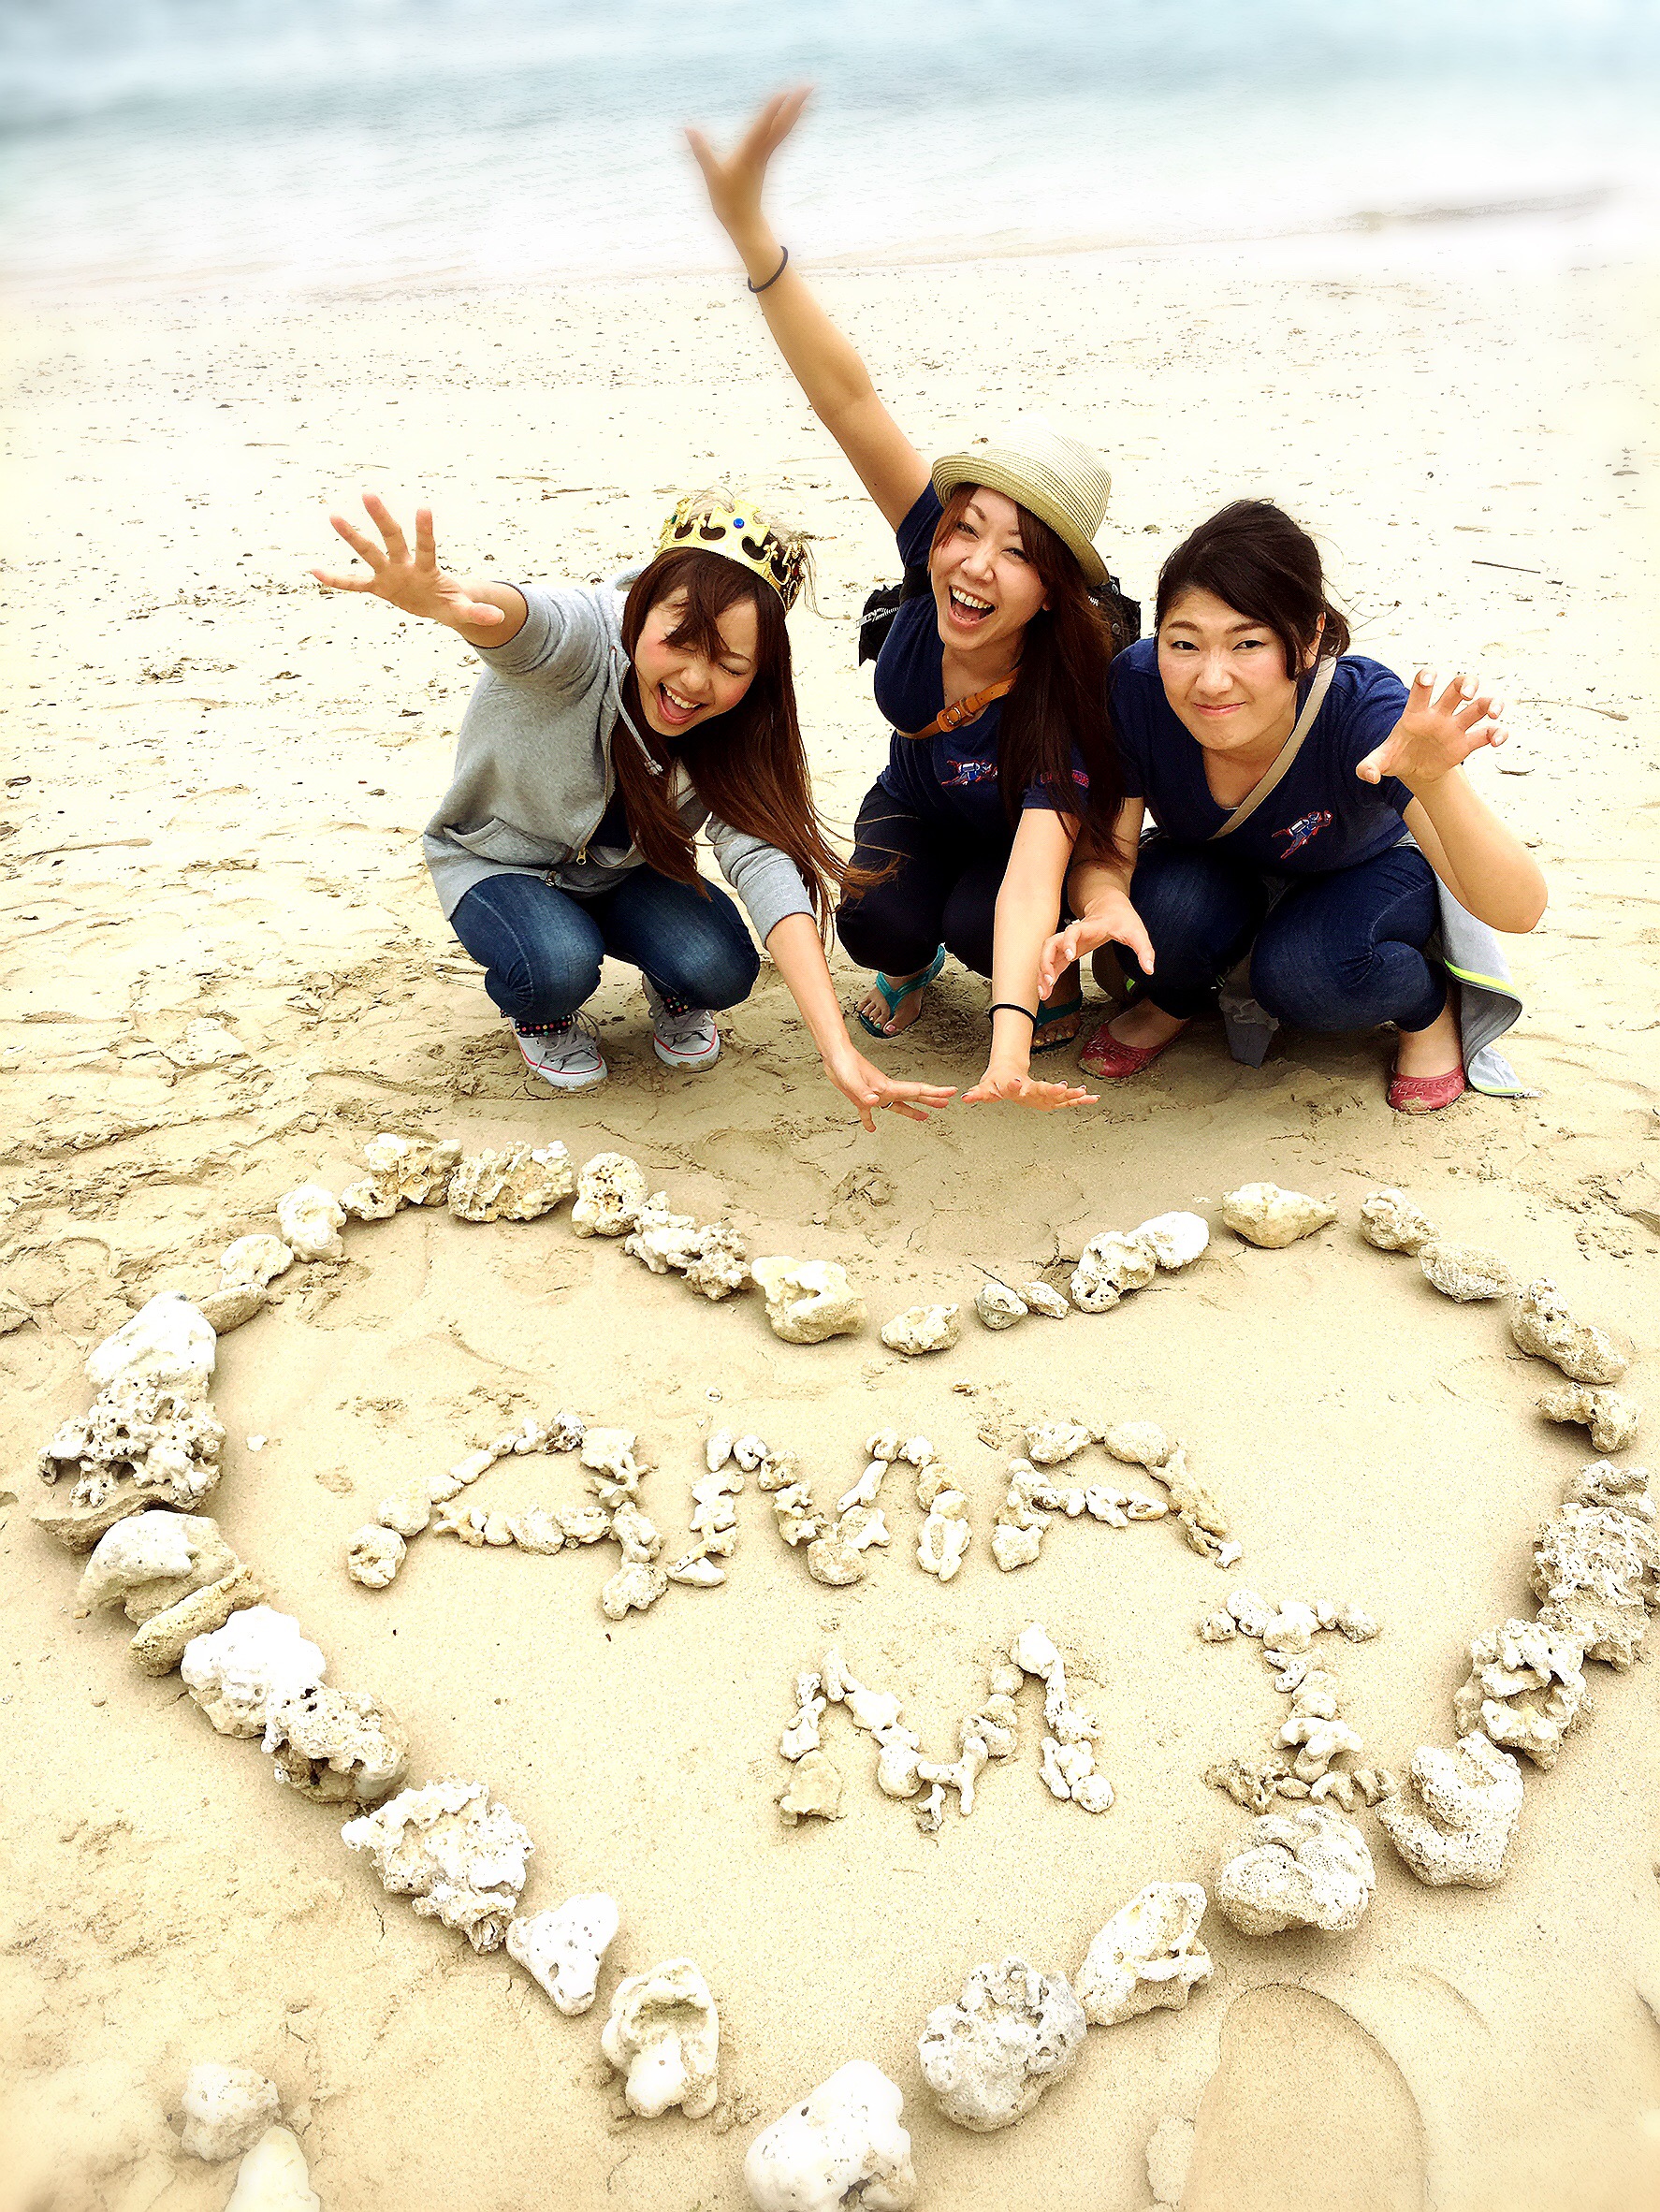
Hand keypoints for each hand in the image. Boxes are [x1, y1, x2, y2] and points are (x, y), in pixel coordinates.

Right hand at [310, 495, 503, 629]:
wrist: (437, 604)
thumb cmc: (451, 603)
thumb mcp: (463, 610)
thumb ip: (477, 613)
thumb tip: (497, 619)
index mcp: (427, 569)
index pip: (426, 547)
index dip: (425, 530)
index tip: (423, 508)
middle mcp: (405, 564)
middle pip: (392, 538)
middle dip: (381, 518)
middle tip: (367, 494)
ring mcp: (389, 573)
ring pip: (368, 552)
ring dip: (352, 537)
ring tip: (333, 516)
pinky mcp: (378, 587)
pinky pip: (354, 585)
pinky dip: (336, 582)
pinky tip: (314, 572)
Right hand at [685, 87, 809, 241]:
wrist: (744, 224)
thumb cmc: (727, 203)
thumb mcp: (711, 177)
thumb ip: (701, 152)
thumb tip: (688, 129)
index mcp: (749, 154)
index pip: (764, 127)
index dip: (773, 110)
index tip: (785, 92)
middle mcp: (761, 153)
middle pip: (781, 125)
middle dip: (794, 104)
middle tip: (808, 85)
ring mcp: (765, 157)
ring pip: (783, 130)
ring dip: (794, 111)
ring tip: (806, 95)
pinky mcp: (764, 161)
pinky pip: (780, 138)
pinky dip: (787, 124)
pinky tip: (794, 116)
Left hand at [824, 1046, 956, 1131]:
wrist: (833, 1056)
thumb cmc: (843, 1065)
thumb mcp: (852, 1081)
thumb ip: (863, 1092)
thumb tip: (874, 1102)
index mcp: (888, 1087)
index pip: (917, 1090)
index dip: (936, 1092)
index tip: (951, 1092)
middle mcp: (885, 1090)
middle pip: (913, 1096)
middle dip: (931, 1100)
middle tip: (946, 1104)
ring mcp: (875, 1093)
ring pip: (898, 1105)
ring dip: (912, 1111)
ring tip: (924, 1118)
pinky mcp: (861, 1097)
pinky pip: (870, 1112)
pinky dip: (871, 1121)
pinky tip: (872, 1128)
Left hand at [962, 1062, 1098, 1111]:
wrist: (1009, 1070)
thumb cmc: (996, 1081)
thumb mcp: (985, 1087)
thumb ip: (977, 1094)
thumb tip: (964, 1098)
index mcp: (1015, 1085)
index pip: (1014, 1085)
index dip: (1014, 1085)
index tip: (1017, 1083)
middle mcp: (1031, 1088)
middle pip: (1042, 1088)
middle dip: (1052, 1090)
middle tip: (1062, 1088)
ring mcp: (1043, 1092)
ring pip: (1058, 1094)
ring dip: (1071, 1094)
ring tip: (1084, 1093)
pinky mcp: (1051, 1098)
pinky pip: (1066, 1101)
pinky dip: (1079, 1099)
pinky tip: (1093, 1098)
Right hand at [1038, 892, 1153, 994]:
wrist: (1109, 904)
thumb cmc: (1121, 917)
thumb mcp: (1137, 931)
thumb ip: (1144, 950)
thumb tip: (1150, 969)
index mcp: (1088, 927)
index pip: (1073, 932)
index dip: (1069, 942)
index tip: (1071, 957)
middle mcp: (1073, 934)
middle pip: (1050, 944)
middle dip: (1046, 962)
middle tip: (1049, 981)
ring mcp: (1068, 942)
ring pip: (1047, 955)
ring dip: (1042, 972)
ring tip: (1044, 993)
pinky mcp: (1067, 951)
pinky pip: (1052, 963)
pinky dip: (1047, 976)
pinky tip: (1047, 992)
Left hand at [1357, 670, 1509, 790]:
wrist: (1415, 771)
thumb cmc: (1397, 757)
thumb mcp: (1382, 761)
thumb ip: (1370, 766)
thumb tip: (1367, 775)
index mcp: (1416, 713)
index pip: (1421, 688)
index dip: (1426, 678)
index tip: (1429, 679)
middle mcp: (1439, 715)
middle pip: (1458, 686)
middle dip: (1466, 684)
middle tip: (1467, 694)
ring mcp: (1455, 727)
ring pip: (1479, 705)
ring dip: (1490, 704)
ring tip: (1493, 714)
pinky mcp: (1467, 743)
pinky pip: (1487, 733)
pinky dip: (1497, 734)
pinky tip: (1497, 741)